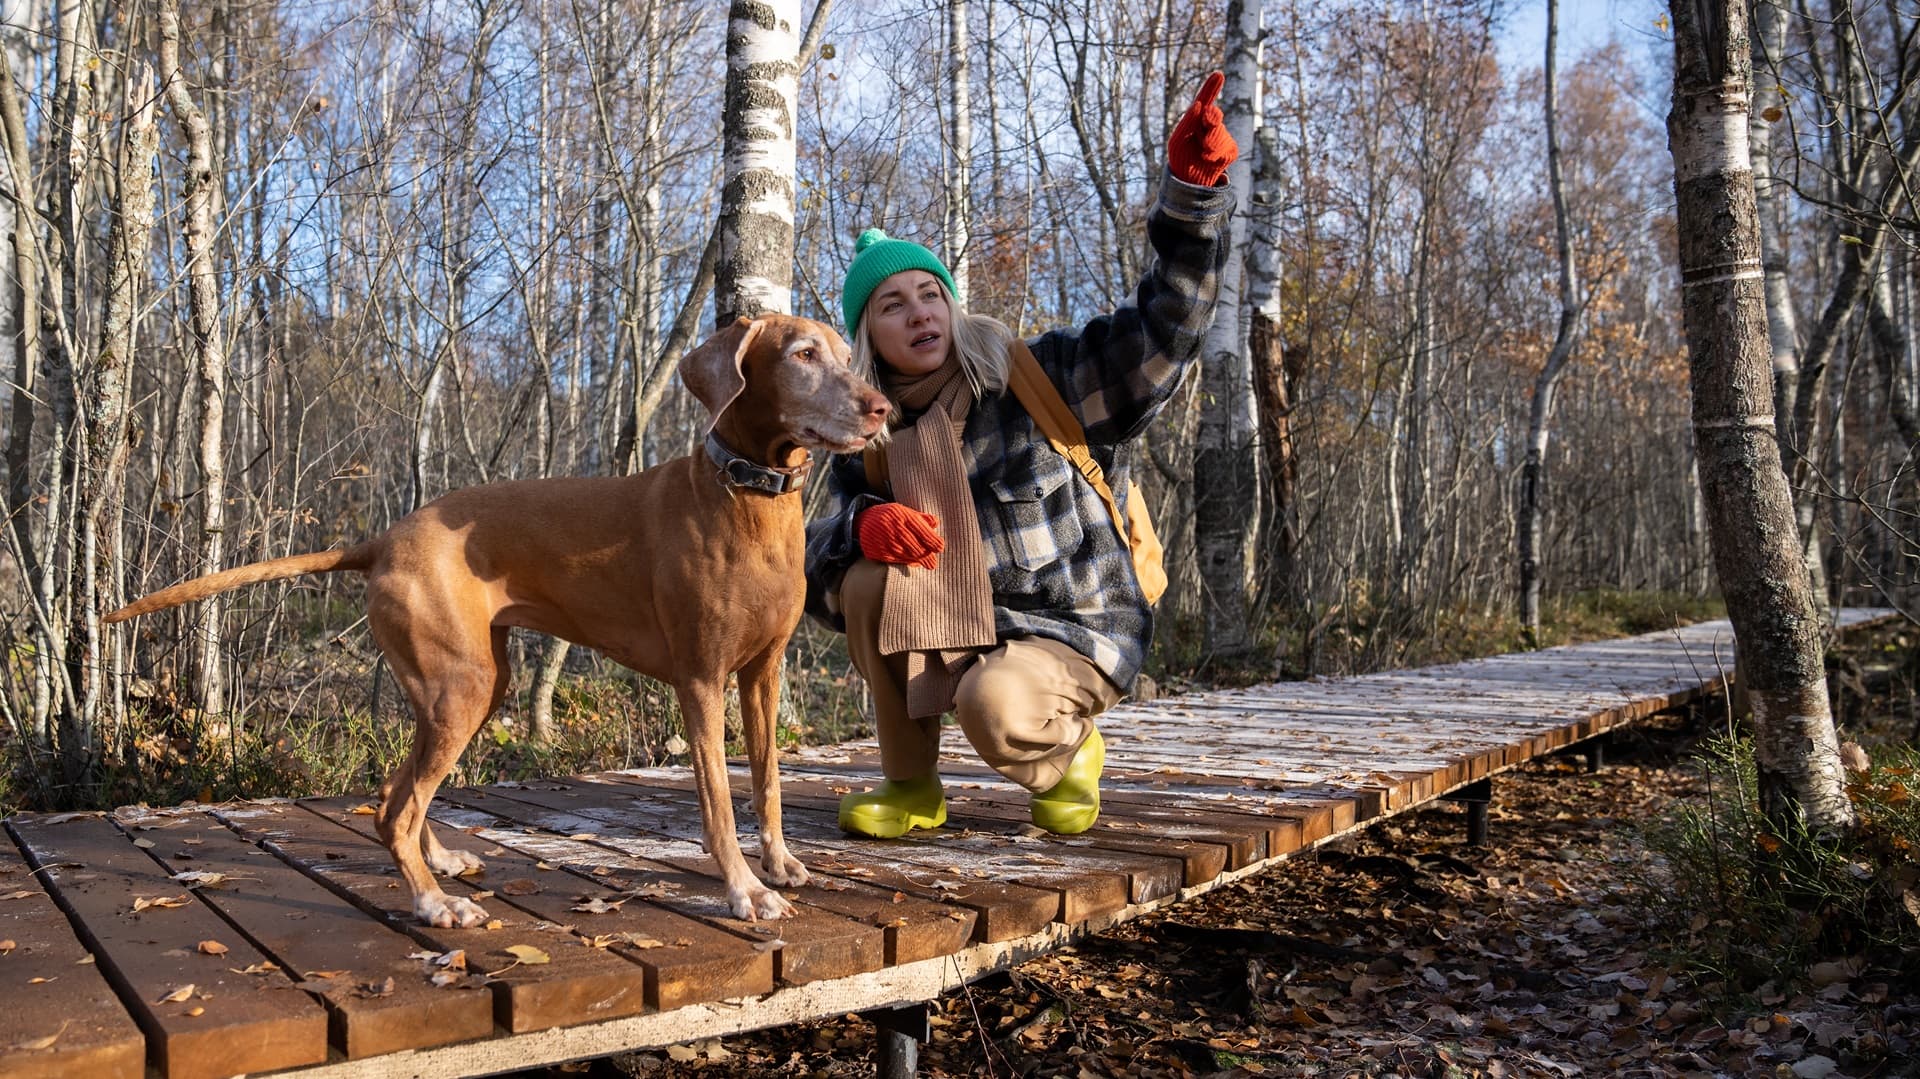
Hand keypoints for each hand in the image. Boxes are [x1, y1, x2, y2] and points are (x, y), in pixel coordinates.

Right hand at [857, 502, 944, 569]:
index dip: (932, 540)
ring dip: (917, 560)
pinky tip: (912, 563)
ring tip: (926, 564)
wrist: (863, 521)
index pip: (920, 530)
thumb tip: (936, 522)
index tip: (940, 547)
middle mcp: (893, 529)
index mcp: (901, 516)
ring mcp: (884, 541)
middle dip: (926, 555)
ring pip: (905, 555)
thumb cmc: (889, 516)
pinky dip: (905, 562)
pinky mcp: (878, 552)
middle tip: (933, 563)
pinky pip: (895, 560)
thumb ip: (920, 518)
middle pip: (914, 545)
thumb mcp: (904, 511)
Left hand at [1167, 71, 1236, 186]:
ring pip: (1220, 132)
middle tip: (1205, 125)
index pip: (1205, 100)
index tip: (1218, 74)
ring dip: (1209, 142)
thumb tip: (1199, 104)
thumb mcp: (1177, 140)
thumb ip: (1187, 121)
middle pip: (1215, 115)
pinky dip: (1216, 154)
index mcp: (1196, 119)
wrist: (1189, 180)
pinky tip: (1208, 159)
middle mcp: (1210, 124)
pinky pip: (1227, 147)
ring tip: (1202, 152)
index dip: (1212, 87)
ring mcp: (1222, 136)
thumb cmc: (1180, 158)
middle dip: (1211, 120)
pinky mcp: (1230, 150)